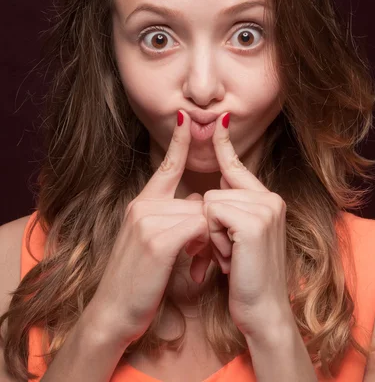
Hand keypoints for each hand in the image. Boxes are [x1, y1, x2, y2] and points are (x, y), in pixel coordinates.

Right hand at [87, 110, 219, 347]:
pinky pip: (197, 229)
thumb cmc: (138, 281)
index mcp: (141, 204)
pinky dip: (203, 248)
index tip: (187, 116)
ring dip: (206, 242)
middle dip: (207, 230)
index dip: (178, 141)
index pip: (165, 166)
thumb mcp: (151, 242)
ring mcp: (147, 220)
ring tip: (195, 265)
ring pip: (200, 216)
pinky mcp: (157, 239)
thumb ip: (170, 218)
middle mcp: (142, 206)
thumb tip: (194, 205)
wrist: (113, 314)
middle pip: (196, 202)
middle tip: (203, 258)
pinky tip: (193, 267)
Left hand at [202, 112, 291, 339]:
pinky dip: (213, 239)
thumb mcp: (238, 238)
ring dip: (211, 235)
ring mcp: (264, 208)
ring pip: (210, 203)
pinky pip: (212, 213)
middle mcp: (269, 198)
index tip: (218, 119)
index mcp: (266, 199)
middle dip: (211, 226)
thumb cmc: (246, 277)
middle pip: (214, 192)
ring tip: (232, 257)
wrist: (263, 311)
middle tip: (230, 252)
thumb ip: (231, 210)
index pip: (237, 166)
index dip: (224, 143)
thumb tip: (211, 190)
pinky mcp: (253, 222)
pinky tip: (231, 258)